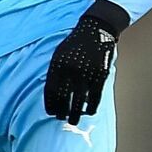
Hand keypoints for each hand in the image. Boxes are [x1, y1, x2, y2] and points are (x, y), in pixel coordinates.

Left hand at [43, 0, 128, 124]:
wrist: (95, 30)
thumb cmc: (75, 44)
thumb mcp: (59, 53)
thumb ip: (55, 72)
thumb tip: (52, 94)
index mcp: (58, 64)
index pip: (51, 90)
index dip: (50, 104)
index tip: (50, 113)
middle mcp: (70, 70)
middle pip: (64, 98)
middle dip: (61, 111)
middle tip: (61, 119)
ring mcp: (86, 73)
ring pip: (79, 101)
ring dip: (76, 114)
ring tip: (73, 121)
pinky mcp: (100, 75)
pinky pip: (95, 97)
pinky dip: (91, 107)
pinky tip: (89, 112)